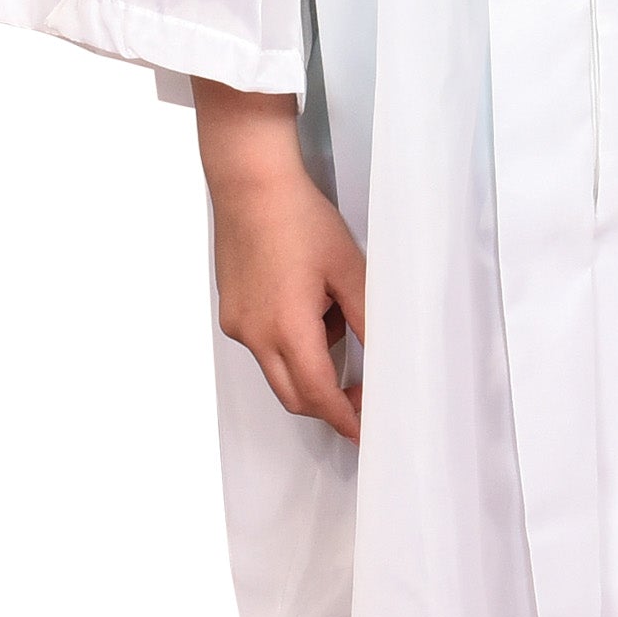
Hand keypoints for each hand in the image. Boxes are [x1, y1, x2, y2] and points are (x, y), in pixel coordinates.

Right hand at [191, 82, 367, 440]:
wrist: (251, 184)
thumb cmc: (299, 218)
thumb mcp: (350, 270)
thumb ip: (369, 320)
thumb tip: (387, 358)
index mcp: (287, 328)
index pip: (319, 395)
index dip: (345, 419)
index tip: (365, 432)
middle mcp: (255, 334)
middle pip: (294, 395)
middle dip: (328, 403)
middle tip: (361, 392)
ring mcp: (238, 324)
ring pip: (278, 370)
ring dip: (309, 363)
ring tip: (331, 311)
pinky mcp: (230, 311)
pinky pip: (263, 345)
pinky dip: (289, 340)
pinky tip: (306, 300)